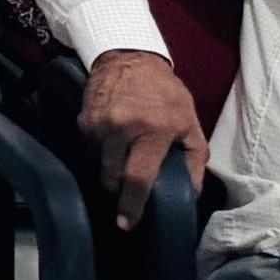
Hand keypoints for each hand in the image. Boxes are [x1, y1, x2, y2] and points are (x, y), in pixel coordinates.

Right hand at [79, 47, 208, 228]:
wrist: (129, 57)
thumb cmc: (165, 93)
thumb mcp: (190, 122)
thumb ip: (195, 158)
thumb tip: (191, 192)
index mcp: (154, 131)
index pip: (138, 178)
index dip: (132, 205)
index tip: (127, 223)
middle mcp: (123, 128)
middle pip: (112, 176)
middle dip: (119, 188)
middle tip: (128, 189)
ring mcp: (100, 124)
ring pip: (99, 164)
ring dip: (110, 169)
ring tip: (122, 158)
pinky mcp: (84, 120)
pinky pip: (90, 148)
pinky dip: (101, 151)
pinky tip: (112, 140)